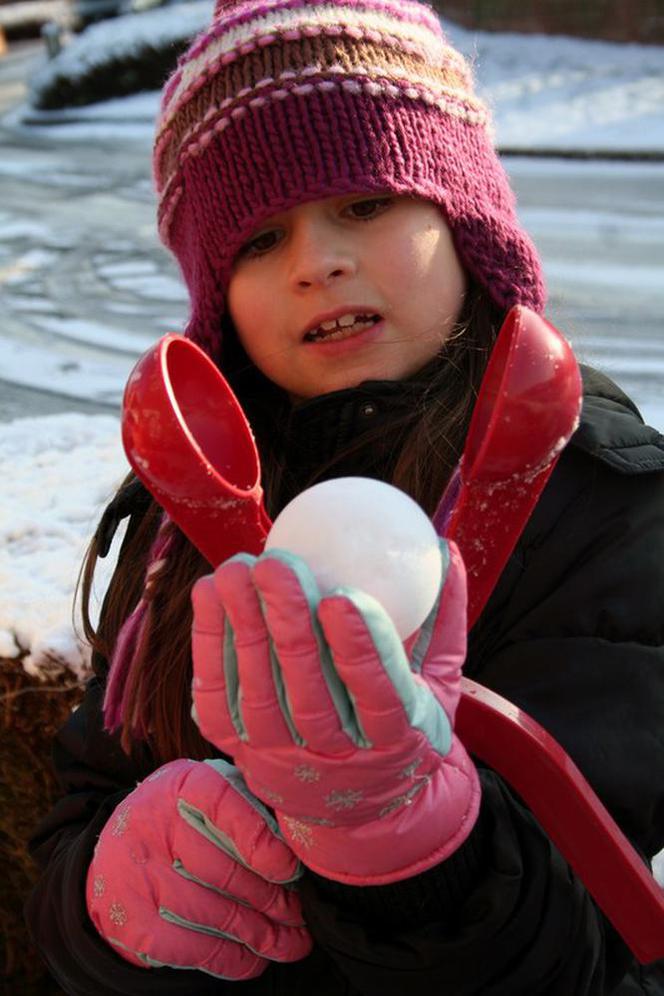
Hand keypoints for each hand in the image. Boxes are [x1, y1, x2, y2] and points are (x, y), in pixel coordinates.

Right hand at [86, 758, 311, 979]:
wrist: (114, 855)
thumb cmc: (182, 822)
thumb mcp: (206, 794)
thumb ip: (245, 807)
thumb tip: (296, 844)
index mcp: (180, 784)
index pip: (222, 804)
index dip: (259, 839)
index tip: (289, 867)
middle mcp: (152, 824)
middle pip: (223, 869)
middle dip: (272, 897)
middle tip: (300, 912)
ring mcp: (138, 875)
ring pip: (214, 913)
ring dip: (262, 933)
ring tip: (292, 942)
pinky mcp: (132, 921)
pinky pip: (192, 948)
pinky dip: (231, 958)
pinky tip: (255, 958)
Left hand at [191, 539, 479, 885]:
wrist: (356, 809)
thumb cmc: (402, 727)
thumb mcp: (438, 684)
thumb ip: (442, 619)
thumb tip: (442, 547)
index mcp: (394, 741)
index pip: (378, 697)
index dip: (359, 650)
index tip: (342, 597)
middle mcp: (334, 758)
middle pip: (308, 694)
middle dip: (289, 626)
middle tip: (279, 565)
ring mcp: (280, 758)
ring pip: (257, 695)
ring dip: (243, 627)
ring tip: (238, 569)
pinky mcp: (236, 748)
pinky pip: (216, 699)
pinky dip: (209, 645)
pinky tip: (209, 594)